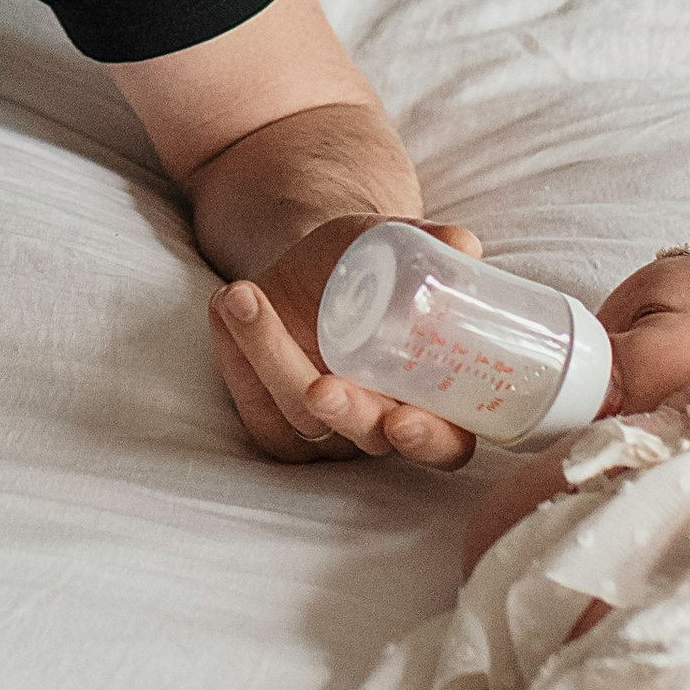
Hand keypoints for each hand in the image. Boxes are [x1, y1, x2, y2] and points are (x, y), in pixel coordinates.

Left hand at [208, 218, 485, 467]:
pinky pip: (256, 404)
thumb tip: (461, 246)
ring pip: (301, 418)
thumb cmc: (374, 265)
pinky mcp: (275, 420)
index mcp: (435, 400)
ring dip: (270, 357)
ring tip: (245, 296)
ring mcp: (327, 428)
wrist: (314, 266)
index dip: (429, 441)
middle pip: (368, 438)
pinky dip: (238, 351)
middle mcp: (383, 423)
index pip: (445, 444)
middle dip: (346, 415)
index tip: (404, 421)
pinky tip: (229, 302)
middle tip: (323, 387)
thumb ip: (432, 245)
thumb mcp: (399, 245)